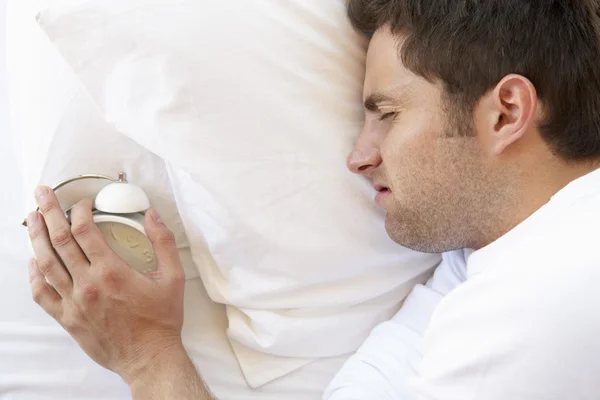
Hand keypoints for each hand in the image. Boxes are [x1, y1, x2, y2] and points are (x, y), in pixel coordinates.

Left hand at [26, 186, 185, 383]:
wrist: (149, 357)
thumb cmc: (161, 320)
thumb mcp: (173, 277)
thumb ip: (163, 242)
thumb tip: (152, 215)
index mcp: (112, 271)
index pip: (85, 230)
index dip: (79, 210)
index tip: (83, 203)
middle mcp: (88, 284)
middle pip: (60, 240)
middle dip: (49, 212)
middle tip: (42, 194)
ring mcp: (74, 302)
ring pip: (46, 263)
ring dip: (36, 237)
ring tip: (32, 218)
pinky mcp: (67, 319)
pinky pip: (42, 293)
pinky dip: (34, 275)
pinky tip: (33, 261)